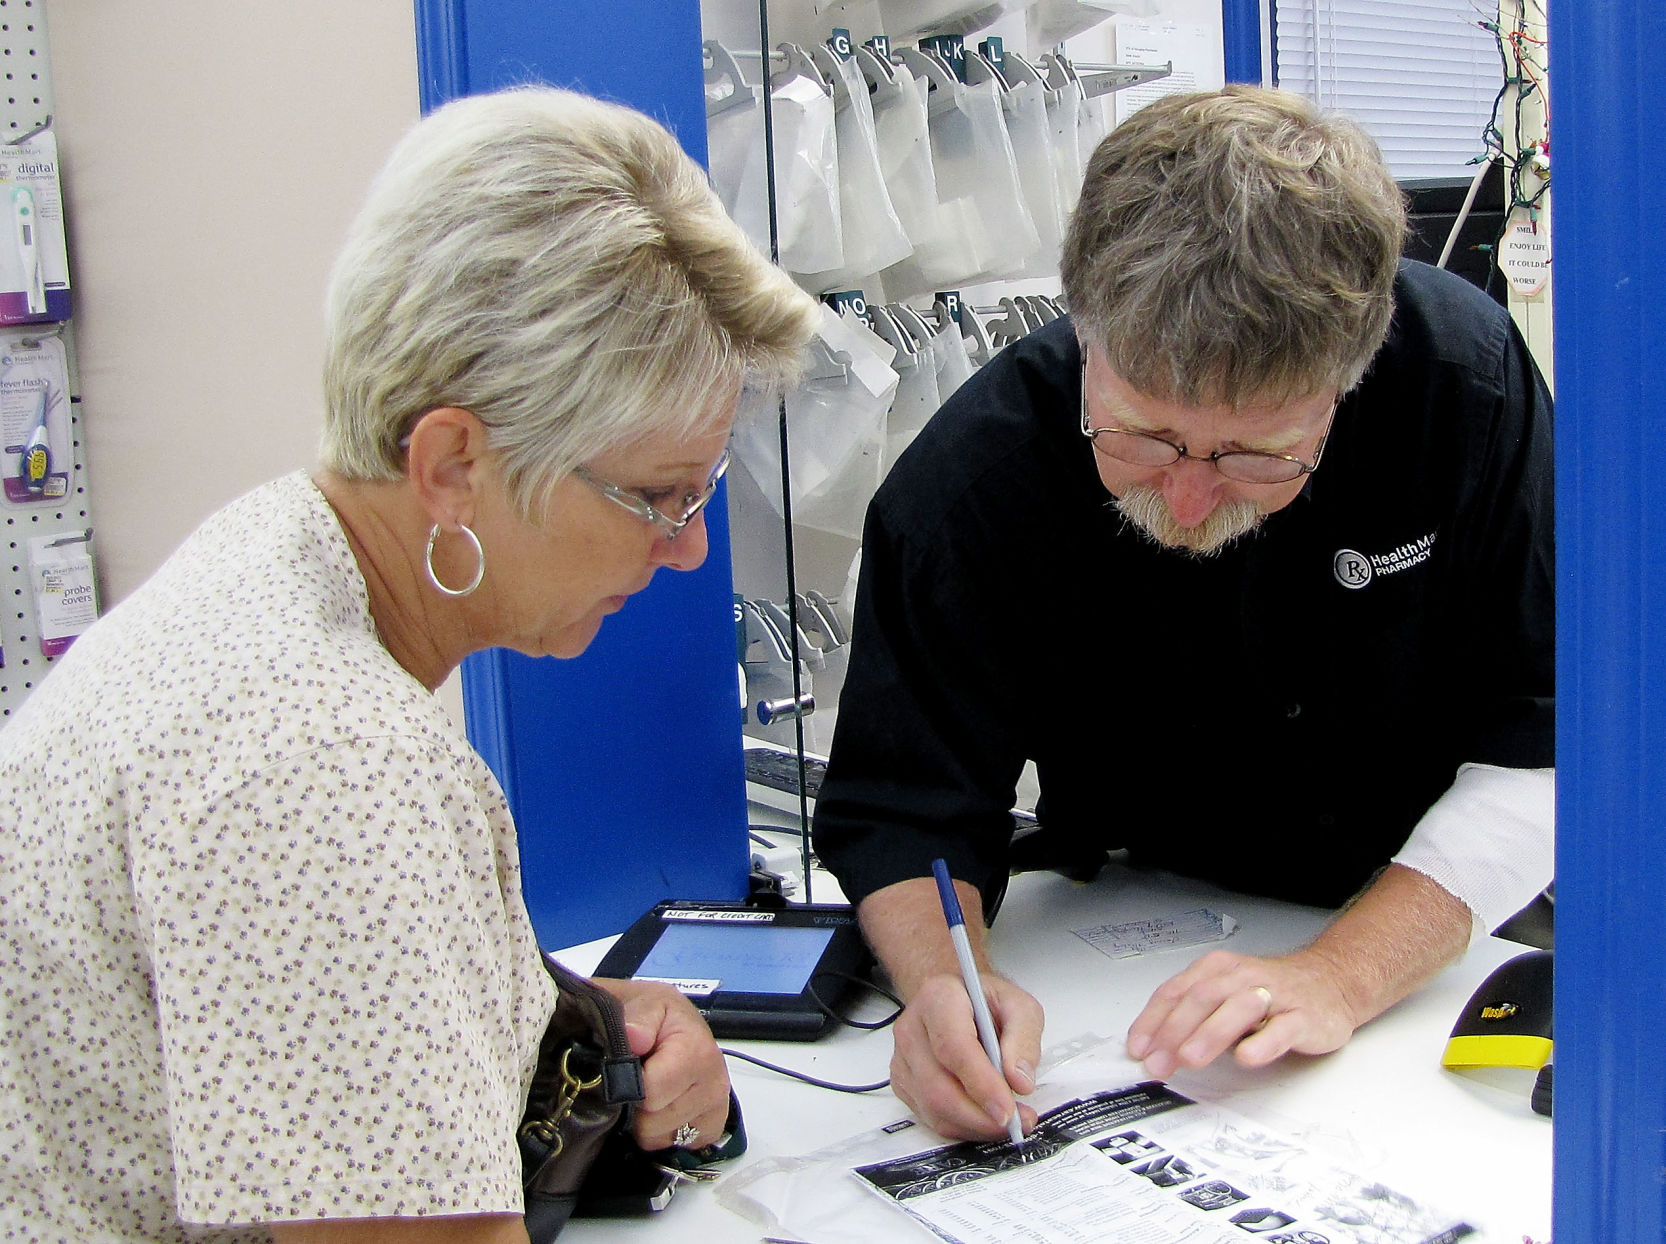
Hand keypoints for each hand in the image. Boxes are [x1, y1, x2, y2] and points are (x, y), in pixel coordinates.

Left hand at [593, 978, 730, 1150]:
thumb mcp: (643, 1002)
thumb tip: (633, 1037)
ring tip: (646, 1088)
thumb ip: (636, 1018)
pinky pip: (675, 1145)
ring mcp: (716, 1107)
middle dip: (634, 1105)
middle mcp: (715, 1082)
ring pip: (660, 1138)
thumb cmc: (656, 1014)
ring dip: (645, 1119)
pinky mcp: (713, 1126)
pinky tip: (661, 1103)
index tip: (623, 1068)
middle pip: (653, 1123)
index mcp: (699, 1051)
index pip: (650, 1095)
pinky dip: (662, 1130)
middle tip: (634, 1078)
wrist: (671, 1020)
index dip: (625, 1086)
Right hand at [889, 971, 1044, 1140]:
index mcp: (939, 999)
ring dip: (975, 1125)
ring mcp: (903, 1059)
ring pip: (933, 1108)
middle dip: (980, 1116)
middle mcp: (912, 1029)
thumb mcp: (1019, 1007)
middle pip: (938, 1087)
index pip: (954, 1047)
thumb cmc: (986, 1003)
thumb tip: (1020, 1081)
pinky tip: (984, 1118)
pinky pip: (931, 1118)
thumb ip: (1024, 1039)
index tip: (1008, 1108)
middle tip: (1016, 1122)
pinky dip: (962, 1126)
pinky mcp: (902, 1083)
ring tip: (1008, 1122)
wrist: (957, 1002)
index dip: (981, 1084)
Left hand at [1125, 948, 1362, 1079]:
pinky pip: (1282, 1029)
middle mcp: (1242, 977)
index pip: (1176, 991)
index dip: (1153, 1020)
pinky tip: (1246, 1057)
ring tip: (1190, 1059)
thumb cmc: (1270, 992)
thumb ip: (1195, 1015)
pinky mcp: (1303, 1017)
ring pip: (1237, 1009)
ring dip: (1210, 1034)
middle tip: (1158, 1063)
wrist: (1331, 982)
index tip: (1138, 1048)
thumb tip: (1155, 1047)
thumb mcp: (1225, 995)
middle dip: (1174, 1032)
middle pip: (1201, 999)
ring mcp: (1274, 996)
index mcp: (1217, 970)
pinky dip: (1262, 1043)